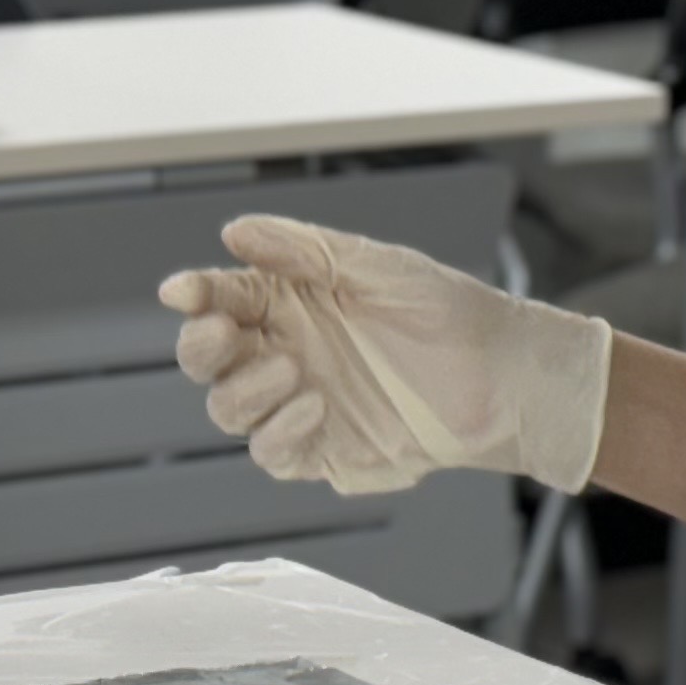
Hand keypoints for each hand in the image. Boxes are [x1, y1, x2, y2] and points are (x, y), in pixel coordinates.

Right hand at [160, 216, 610, 496]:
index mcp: (289, 304)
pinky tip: (314, 404)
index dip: (194, 294)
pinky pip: (273, 452)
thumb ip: (304, 251)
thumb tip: (234, 232)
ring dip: (242, 391)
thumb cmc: (444, 310)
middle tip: (219, 332)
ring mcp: (299, 404)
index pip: (221, 298)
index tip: (183, 290)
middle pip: (209, 360)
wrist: (503, 372)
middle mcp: (284, 353)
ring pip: (230, 409)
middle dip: (200, 347)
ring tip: (288, 368)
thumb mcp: (374, 266)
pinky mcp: (323, 451)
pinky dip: (278, 431)